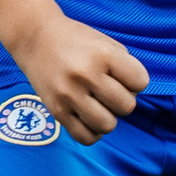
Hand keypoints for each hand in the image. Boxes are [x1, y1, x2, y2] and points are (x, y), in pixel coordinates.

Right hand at [11, 14, 149, 144]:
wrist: (35, 38)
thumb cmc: (75, 40)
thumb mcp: (105, 42)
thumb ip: (124, 65)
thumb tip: (133, 94)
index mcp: (102, 54)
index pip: (140, 82)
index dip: (135, 81)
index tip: (121, 76)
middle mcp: (86, 74)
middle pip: (126, 106)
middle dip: (122, 100)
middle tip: (109, 91)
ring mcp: (69, 94)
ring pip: (107, 125)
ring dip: (108, 118)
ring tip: (99, 105)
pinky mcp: (56, 111)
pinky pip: (85, 137)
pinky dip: (92, 132)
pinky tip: (89, 118)